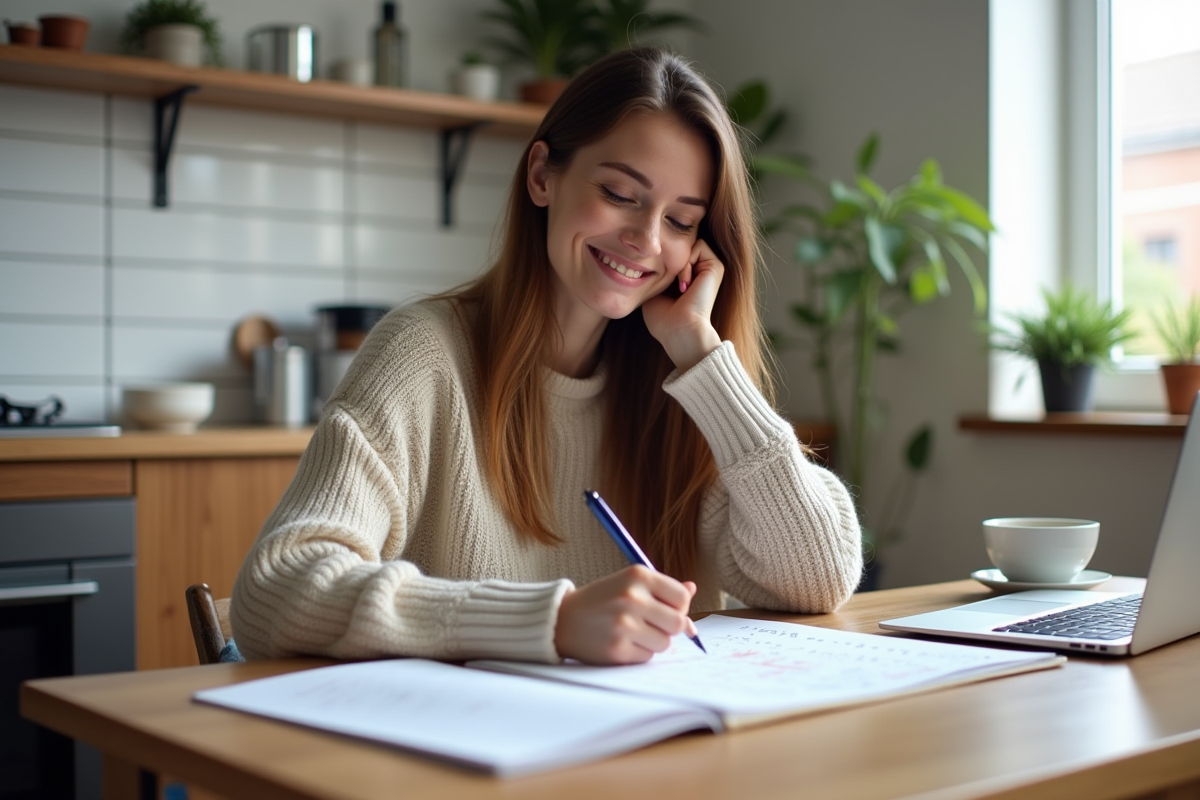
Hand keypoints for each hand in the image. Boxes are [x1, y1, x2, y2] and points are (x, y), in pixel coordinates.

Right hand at [554, 566, 699, 664]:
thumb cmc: (602, 600)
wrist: (563, 620)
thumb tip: (692, 589)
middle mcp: (632, 597)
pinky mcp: (617, 649)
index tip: (666, 609)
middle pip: (678, 623)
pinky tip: (622, 642)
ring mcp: (624, 624)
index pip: (682, 597)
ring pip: (665, 643)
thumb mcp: (630, 583)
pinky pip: (647, 657)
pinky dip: (639, 653)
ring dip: (654, 642)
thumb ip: (662, 588)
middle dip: (669, 628)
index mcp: (638, 575)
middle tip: (652, 624)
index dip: (679, 607)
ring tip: (633, 632)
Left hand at [641, 239, 723, 372]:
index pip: (672, 254)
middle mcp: (701, 272)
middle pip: (679, 246)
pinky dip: (686, 261)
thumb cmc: (664, 320)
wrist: (680, 330)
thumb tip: (648, 257)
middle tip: (671, 287)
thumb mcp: (654, 292)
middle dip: (670, 261)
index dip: (661, 261)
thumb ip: (655, 274)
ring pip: (689, 244)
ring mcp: (710, 268)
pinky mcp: (716, 266)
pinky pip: (698, 245)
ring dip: (678, 263)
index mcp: (688, 278)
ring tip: (679, 286)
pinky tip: (684, 283)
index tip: (659, 285)